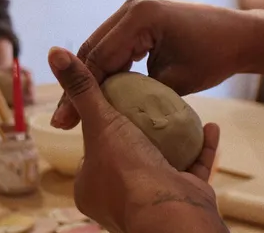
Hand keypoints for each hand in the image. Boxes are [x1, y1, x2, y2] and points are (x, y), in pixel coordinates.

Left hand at [47, 47, 225, 232]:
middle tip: (151, 101)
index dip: (103, 124)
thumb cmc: (127, 170)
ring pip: (164, 162)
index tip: (118, 99)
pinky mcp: (184, 196)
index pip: (93, 148)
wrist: (170, 211)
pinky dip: (201, 147)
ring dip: (175, 137)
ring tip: (180, 109)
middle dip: (142, 130)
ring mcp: (153, 199)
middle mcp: (118, 197)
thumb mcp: (100, 121)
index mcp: (90, 186)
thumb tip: (55, 52)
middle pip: (129, 154)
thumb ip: (82, 89)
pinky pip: (193, 167)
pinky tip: (209, 125)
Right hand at [52, 0, 263, 129]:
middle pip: (94, 48)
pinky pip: (116, 41)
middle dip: (78, 85)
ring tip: (74, 111)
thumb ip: (137, 92)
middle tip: (63, 121)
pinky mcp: (140, 13)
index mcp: (142, 16)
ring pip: (101, 45)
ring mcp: (136, 5)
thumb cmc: (215, 57)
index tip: (66, 121)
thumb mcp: (174, 81)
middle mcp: (134, 4)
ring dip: (90, 76)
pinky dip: (106, 65)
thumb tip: (104, 112)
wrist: (241, 34)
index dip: (81, 92)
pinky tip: (97, 92)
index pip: (100, 57)